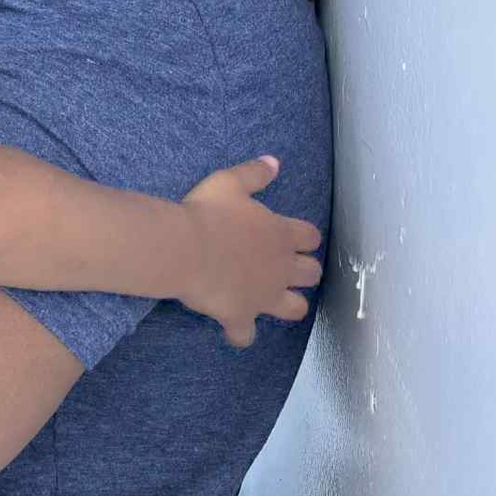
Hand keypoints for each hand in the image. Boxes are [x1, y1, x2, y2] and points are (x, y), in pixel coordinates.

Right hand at [178, 156, 322, 347]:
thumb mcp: (228, 183)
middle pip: (311, 273)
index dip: (304, 237)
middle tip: (284, 267)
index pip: (309, 236)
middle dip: (304, 272)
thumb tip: (275, 162)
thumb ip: (254, 174)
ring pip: (294, 308)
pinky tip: (234, 330)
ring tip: (271, 300)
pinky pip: (246, 334)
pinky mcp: (241, 315)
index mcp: (280, 233)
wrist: (184, 249)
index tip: (293, 237)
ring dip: (287, 304)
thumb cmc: (206, 213)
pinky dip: (241, 333)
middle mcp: (280, 267)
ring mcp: (264, 295)